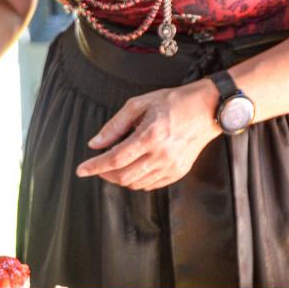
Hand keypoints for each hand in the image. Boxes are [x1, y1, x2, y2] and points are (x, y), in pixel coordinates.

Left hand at [76, 79, 222, 190]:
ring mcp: (171, 166)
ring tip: (114, 166)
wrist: (208, 109)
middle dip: (104, 174)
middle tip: (97, 166)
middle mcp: (161, 154)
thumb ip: (114, 125)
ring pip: (135, 183)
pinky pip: (150, 185)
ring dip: (119, 178)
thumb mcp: (139, 104)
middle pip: (123, 176)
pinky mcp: (178, 172)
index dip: (94, 166)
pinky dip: (135, 180)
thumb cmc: (175, 102)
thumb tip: (95, 144)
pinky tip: (133, 169)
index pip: (114, 159)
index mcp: (150, 136)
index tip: (81, 170)